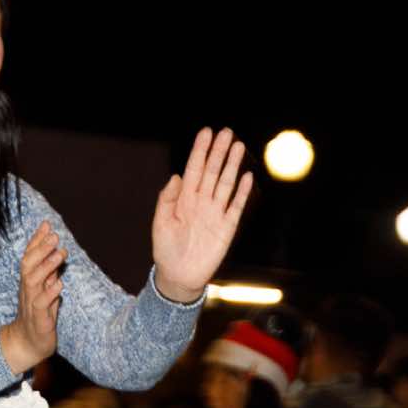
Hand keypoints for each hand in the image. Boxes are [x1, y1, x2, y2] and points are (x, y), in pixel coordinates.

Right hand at [0, 221, 62, 374]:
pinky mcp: (38, 319)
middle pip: (28, 265)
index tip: (46, 225)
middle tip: (54, 235)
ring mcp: (31, 303)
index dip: (36, 240)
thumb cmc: (39, 314)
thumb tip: (55, 250)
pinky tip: (59, 284)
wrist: (28, 343)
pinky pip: (41, 304)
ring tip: (60, 253)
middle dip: (41, 249)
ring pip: (33, 281)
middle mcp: (27, 289)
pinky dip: (50, 293)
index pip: (29, 256)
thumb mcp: (44, 288)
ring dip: (46, 266)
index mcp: (28, 281)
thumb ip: (49, 271)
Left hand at [151, 129, 255, 303]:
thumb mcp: (160, 223)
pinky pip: (236, 206)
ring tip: (238, 145)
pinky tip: (246, 176)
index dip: (200, 151)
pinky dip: (241, 192)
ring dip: (232, 165)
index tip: (206, 132)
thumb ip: (167, 199)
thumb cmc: (166, 250)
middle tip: (226, 131)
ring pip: (225, 184)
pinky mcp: (227, 227)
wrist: (179, 276)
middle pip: (212, 171)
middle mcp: (201, 202)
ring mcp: (215, 213)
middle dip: (218, 151)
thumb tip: (176, 176)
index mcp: (183, 199)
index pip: (194, 169)